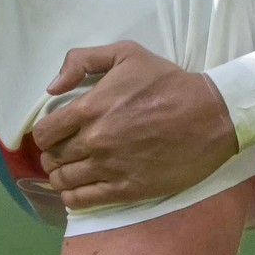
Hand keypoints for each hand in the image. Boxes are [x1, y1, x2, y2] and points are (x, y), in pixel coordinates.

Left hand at [31, 41, 237, 209]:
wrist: (210, 115)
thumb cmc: (168, 82)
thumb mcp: (127, 53)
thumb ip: (83, 60)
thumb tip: (52, 88)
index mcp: (90, 109)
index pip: (43, 133)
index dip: (43, 135)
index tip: (53, 135)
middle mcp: (95, 141)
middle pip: (52, 158)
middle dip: (53, 155)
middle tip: (64, 152)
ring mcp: (109, 168)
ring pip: (64, 181)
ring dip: (61, 176)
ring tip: (70, 170)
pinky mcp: (126, 189)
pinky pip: (82, 200)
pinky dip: (72, 196)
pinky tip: (76, 190)